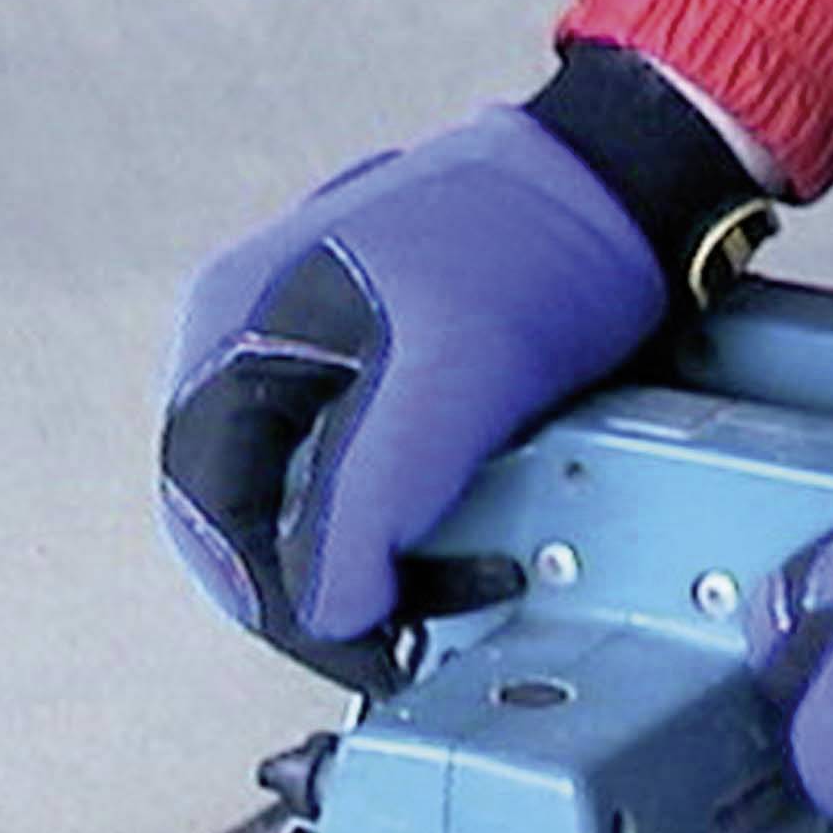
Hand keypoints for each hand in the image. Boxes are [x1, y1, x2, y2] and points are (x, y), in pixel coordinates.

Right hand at [160, 106, 663, 692]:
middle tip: (397, 642)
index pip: (209, 508)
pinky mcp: (378, 367)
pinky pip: (354, 471)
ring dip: (355, 564)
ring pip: (300, 497)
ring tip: (433, 596)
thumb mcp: (451, 378)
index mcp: (238, 327)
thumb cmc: (538, 243)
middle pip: (245, 510)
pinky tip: (446, 546)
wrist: (623, 181)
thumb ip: (372, 498)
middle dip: (314, 591)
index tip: (357, 650)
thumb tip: (328, 611)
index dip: (274, 600)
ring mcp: (315, 349)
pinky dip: (391, 526)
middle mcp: (257, 339)